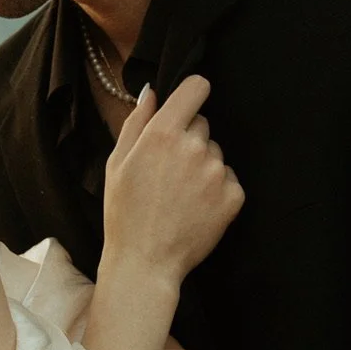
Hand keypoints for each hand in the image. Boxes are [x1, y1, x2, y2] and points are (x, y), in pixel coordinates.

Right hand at [102, 77, 243, 284]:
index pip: (197, 87)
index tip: (187, 107)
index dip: (192, 93)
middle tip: (169, 171)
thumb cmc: (124, 213)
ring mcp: (217, 172)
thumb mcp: (116, 163)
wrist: (146, 262)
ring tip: (180, 195)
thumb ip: (136, 122)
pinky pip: (229, 179)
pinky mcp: (234, 196)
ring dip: (203, 166)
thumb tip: (152, 92)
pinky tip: (195, 208)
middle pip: (203, 124)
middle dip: (189, 139)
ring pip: (216, 153)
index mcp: (163, 133)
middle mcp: (194, 147)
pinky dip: (217, 190)